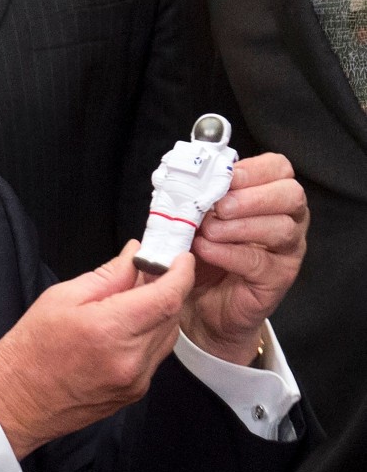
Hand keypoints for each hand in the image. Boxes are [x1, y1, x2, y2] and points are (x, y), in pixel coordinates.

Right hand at [0, 241, 192, 458]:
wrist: (17, 400)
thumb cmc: (30, 349)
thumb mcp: (60, 297)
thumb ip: (106, 276)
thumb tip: (134, 256)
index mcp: (109, 330)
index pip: (166, 298)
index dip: (180, 274)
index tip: (181, 258)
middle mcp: (129, 359)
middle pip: (171, 315)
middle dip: (168, 289)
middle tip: (150, 271)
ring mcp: (135, 380)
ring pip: (167, 336)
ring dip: (160, 312)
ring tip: (134, 298)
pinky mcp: (135, 393)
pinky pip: (155, 355)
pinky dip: (149, 335)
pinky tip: (126, 327)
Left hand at [183, 153, 307, 364]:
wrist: (198, 302)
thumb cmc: (201, 253)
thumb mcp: (195, 218)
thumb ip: (196, 197)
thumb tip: (181, 179)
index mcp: (268, 195)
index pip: (278, 169)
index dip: (254, 169)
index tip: (226, 176)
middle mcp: (287, 219)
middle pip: (290, 195)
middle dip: (252, 197)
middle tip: (219, 207)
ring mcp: (286, 250)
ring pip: (280, 228)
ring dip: (239, 225)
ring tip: (207, 231)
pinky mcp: (276, 278)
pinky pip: (259, 261)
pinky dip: (228, 252)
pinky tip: (206, 249)